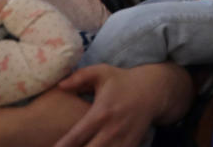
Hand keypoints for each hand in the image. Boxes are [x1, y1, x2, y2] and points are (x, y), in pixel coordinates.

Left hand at [54, 63, 190, 146]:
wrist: (153, 91)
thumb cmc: (122, 81)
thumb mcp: (102, 72)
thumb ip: (79, 77)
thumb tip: (59, 85)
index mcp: (101, 113)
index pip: (77, 136)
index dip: (62, 146)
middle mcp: (112, 130)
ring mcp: (123, 141)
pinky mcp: (131, 146)